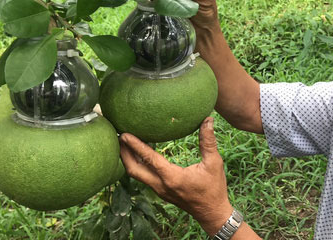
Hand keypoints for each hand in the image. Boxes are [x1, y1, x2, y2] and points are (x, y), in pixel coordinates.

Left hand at [119, 117, 232, 234]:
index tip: (124, 134)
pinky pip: (144, 177)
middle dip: (124, 153)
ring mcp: (160, 190)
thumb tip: (208, 119)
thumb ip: (208, 141)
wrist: (212, 213)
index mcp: (172, 177)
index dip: (135, 145)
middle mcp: (161, 185)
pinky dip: (139, 165)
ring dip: (129, 159)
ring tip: (125, 143)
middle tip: (118, 136)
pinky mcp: (161, 192)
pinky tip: (141, 154)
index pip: (148, 159)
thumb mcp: (214, 163)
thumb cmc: (214, 188)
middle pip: (133, 170)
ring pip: (137, 175)